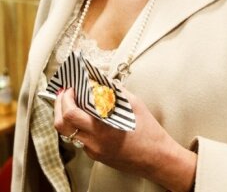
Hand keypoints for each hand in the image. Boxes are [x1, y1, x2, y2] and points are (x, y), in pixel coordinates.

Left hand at [53, 88, 196, 191]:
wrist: (156, 157)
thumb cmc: (149, 132)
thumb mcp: (135, 106)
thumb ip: (116, 93)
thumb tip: (102, 81)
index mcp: (102, 128)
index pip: (71, 114)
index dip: (66, 99)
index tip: (70, 88)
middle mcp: (93, 141)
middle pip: (61, 125)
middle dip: (59, 106)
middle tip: (64, 94)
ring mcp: (92, 150)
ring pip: (67, 133)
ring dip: (65, 117)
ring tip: (71, 104)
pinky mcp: (95, 155)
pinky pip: (79, 139)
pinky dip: (77, 126)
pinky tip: (85, 118)